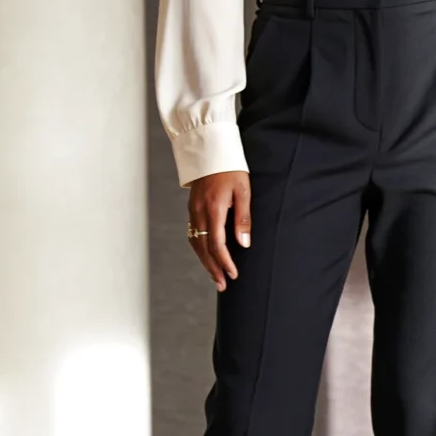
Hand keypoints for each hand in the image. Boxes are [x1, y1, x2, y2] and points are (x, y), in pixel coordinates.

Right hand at [187, 171, 251, 290]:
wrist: (211, 150)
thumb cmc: (231, 169)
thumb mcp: (243, 191)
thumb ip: (243, 218)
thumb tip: (244, 244)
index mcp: (213, 209)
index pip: (217, 244)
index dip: (225, 262)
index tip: (233, 275)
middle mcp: (199, 212)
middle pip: (203, 248)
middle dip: (213, 269)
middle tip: (223, 285)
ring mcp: (193, 211)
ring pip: (196, 243)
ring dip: (205, 262)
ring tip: (215, 276)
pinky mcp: (192, 208)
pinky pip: (192, 234)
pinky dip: (199, 249)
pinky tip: (206, 256)